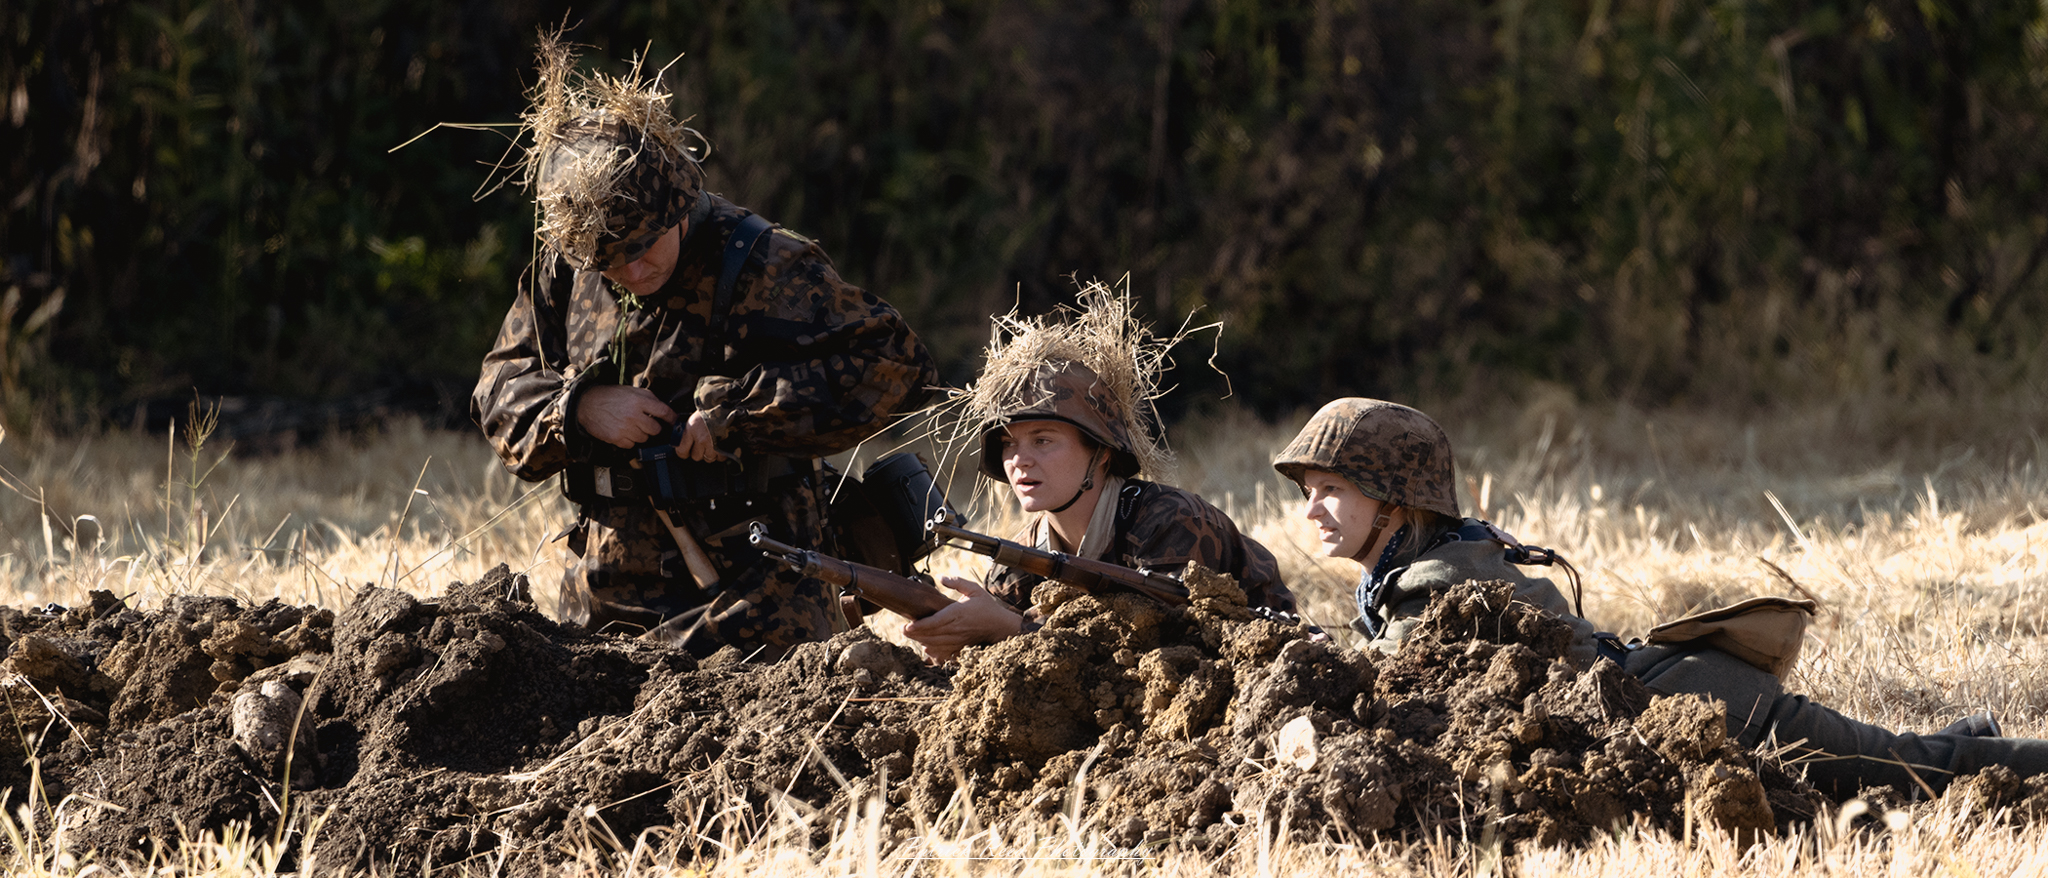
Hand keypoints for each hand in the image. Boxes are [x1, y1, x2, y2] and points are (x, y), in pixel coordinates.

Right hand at [576, 386, 677, 448]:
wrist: (588, 403)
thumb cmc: (612, 396)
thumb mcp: (632, 391)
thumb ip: (650, 399)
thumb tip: (665, 411)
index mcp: (639, 401)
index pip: (664, 412)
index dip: (671, 418)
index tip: (673, 422)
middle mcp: (634, 415)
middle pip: (656, 429)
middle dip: (652, 427)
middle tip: (644, 422)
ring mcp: (625, 428)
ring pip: (644, 439)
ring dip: (640, 434)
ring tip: (630, 425)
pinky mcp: (617, 438)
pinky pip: (631, 445)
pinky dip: (629, 440)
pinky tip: (623, 431)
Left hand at [671, 410, 721, 461]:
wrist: (728, 409)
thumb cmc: (710, 411)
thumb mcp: (693, 417)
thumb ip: (682, 425)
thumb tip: (668, 424)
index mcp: (691, 430)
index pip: (681, 450)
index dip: (683, 452)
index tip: (686, 450)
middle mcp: (701, 439)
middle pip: (696, 456)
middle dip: (699, 452)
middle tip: (702, 445)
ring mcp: (713, 444)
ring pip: (708, 458)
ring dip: (710, 453)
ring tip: (712, 444)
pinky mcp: (724, 447)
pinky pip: (720, 458)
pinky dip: (721, 454)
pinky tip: (720, 446)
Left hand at [902, 577, 1023, 662]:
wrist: (1001, 626)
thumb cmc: (987, 607)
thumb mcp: (974, 589)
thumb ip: (957, 582)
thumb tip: (941, 577)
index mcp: (958, 613)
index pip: (935, 621)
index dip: (920, 625)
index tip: (907, 626)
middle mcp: (956, 628)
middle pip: (931, 634)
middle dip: (915, 634)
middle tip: (904, 631)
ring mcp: (958, 639)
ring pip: (935, 644)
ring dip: (922, 641)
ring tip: (912, 636)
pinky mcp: (961, 647)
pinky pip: (944, 653)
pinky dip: (934, 652)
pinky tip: (926, 648)